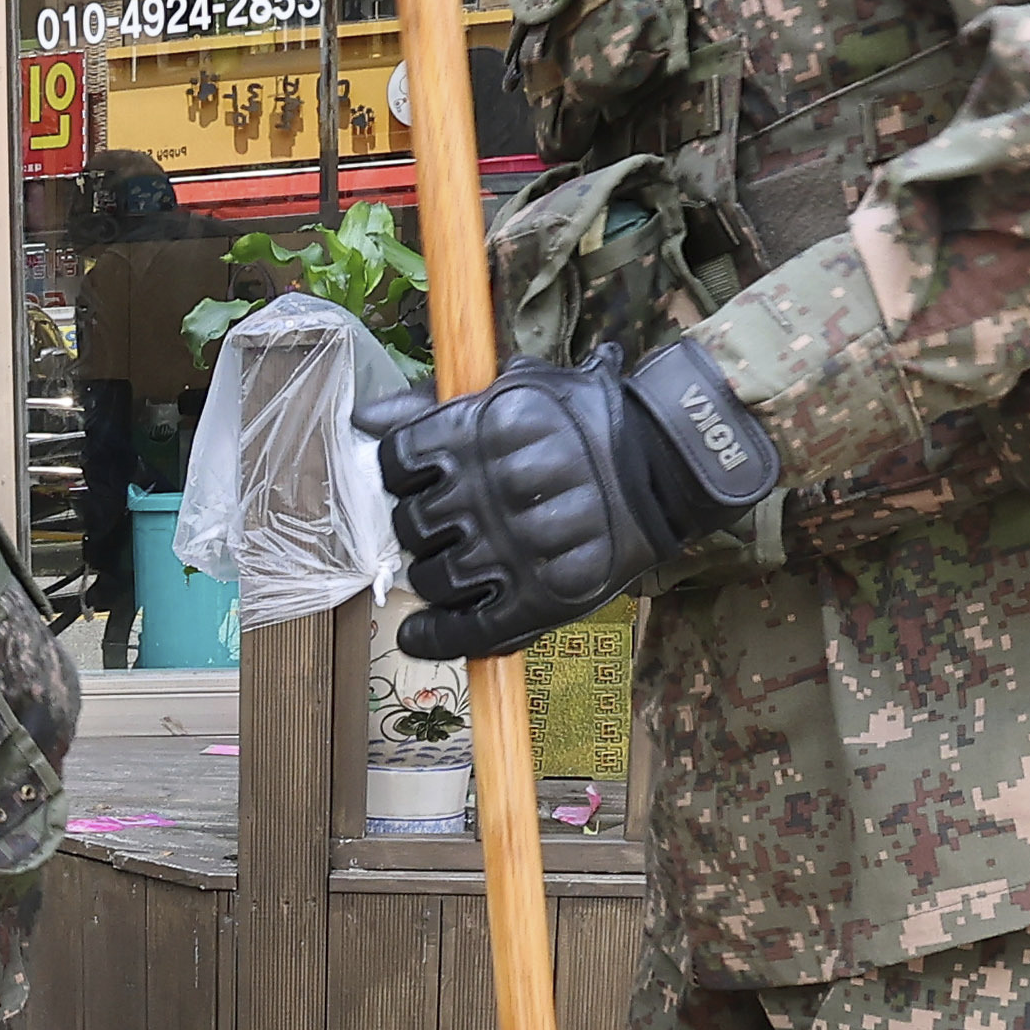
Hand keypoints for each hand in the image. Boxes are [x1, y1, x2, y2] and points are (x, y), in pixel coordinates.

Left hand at [364, 339, 780, 662]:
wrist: (665, 467)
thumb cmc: (585, 422)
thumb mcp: (517, 390)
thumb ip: (435, 405)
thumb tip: (364, 420)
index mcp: (482, 432)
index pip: (400, 462)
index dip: (403, 475)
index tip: (422, 480)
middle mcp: (491, 490)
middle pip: (411, 524)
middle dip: (421, 527)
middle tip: (446, 526)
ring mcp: (515, 548)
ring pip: (432, 577)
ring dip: (432, 576)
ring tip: (454, 566)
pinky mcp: (540, 597)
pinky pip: (469, 630)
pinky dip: (435, 638)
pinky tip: (418, 635)